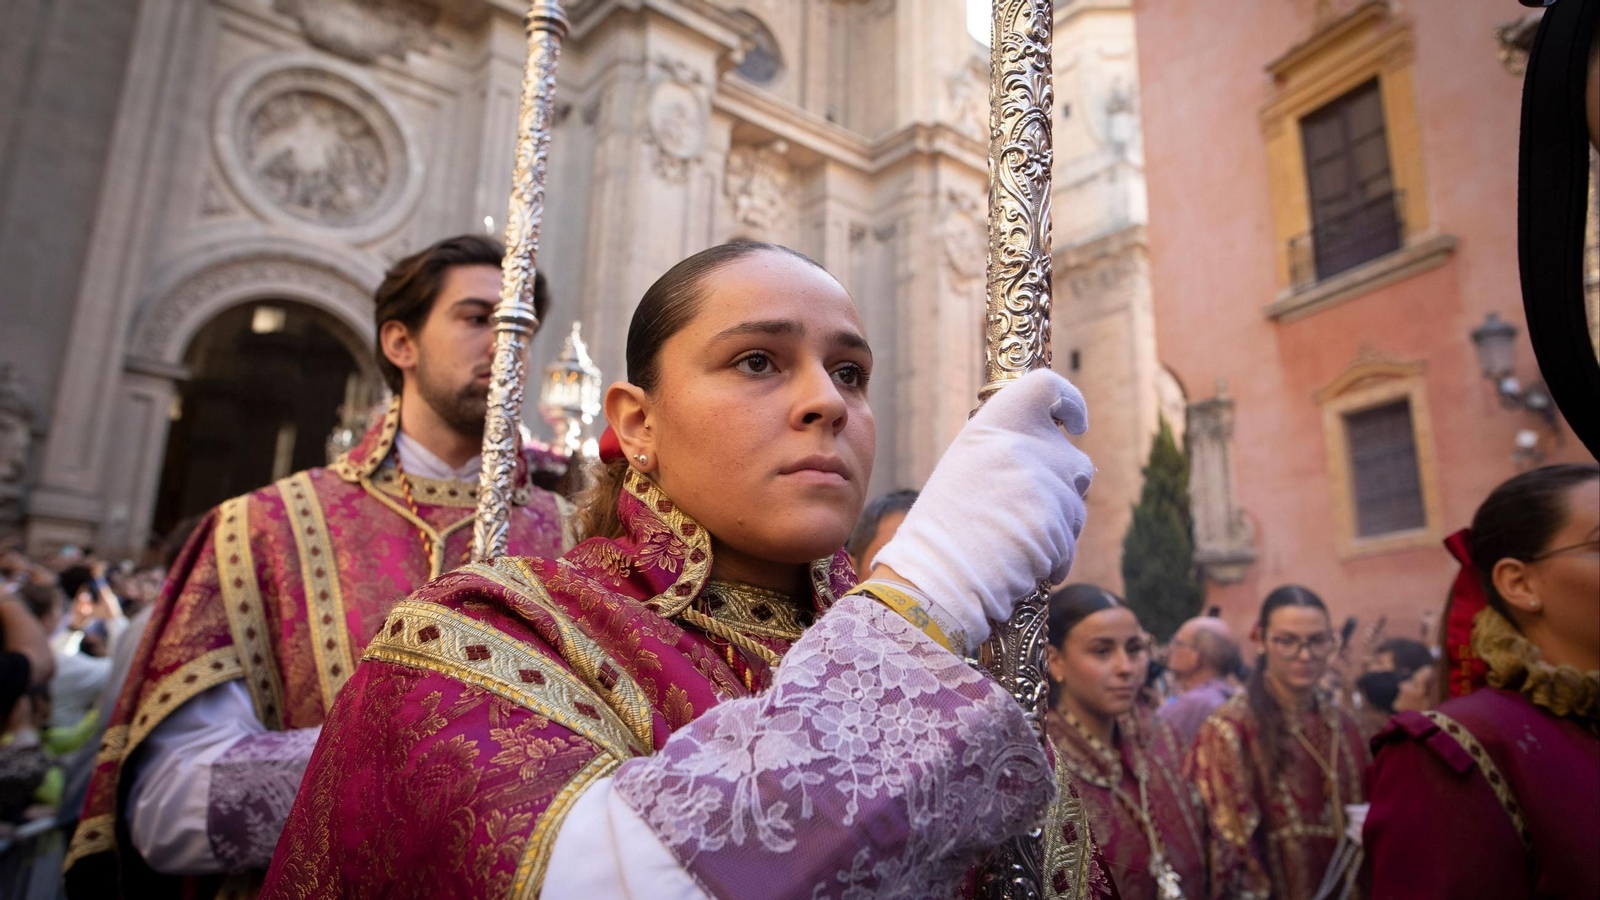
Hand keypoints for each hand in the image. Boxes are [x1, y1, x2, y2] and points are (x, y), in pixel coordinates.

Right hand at [872, 369, 1092, 645]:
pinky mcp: (1057, 526)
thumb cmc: (942, 525)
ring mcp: (1044, 486)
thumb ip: (1007, 450)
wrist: (935, 575)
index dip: (1071, 402)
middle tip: (1029, 510)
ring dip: (1055, 526)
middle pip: (1073, 458)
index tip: (1075, 423)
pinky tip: (1021, 564)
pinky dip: (1052, 557)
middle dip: (1065, 487)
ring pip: (1075, 505)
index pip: (1047, 387)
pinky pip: (1069, 542)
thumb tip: (1050, 453)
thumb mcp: (966, 465)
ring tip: (1012, 544)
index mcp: (993, 423)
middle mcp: (1024, 445)